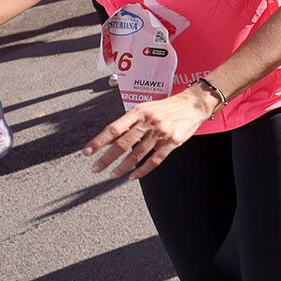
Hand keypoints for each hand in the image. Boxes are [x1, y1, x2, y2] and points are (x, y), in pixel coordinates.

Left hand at [82, 87, 214, 180]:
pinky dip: (141, 170)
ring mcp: (161, 133)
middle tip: (95, 168)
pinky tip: (132, 176)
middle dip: (106, 158)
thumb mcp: (145, 109)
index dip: (99, 141)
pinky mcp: (172, 143)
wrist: (193, 104)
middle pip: (123, 144)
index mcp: (139, 112)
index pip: (114, 128)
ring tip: (112, 175)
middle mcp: (149, 122)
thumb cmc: (166, 107)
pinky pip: (154, 160)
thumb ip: (128, 122)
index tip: (87, 152)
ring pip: (137, 154)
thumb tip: (108, 137)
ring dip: (122, 167)